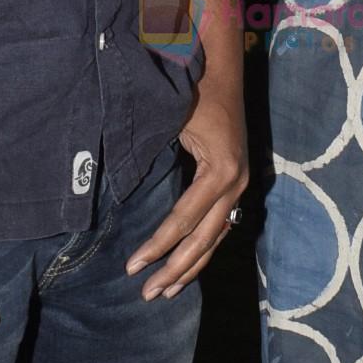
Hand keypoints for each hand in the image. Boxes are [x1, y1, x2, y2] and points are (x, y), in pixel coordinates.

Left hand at [127, 73, 248, 300]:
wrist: (223, 67)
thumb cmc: (193, 91)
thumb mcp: (172, 124)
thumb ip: (153, 159)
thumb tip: (123, 196)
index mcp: (222, 172)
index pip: (184, 220)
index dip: (158, 246)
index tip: (133, 267)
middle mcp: (237, 183)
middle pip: (205, 239)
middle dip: (175, 269)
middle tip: (147, 294)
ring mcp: (239, 185)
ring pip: (215, 237)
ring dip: (190, 266)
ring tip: (166, 292)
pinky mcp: (233, 183)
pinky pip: (218, 224)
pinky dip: (202, 248)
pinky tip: (187, 265)